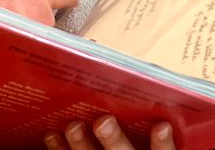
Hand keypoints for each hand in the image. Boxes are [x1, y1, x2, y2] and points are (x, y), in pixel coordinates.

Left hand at [43, 116, 174, 149]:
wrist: (110, 149)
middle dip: (113, 140)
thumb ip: (148, 104)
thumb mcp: (147, 122)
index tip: (162, 125)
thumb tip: (142, 72)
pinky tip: (52, 135)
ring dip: (81, 145)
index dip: (162, 143)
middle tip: (103, 122)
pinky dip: (59, 149)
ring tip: (73, 126)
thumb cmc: (134, 131)